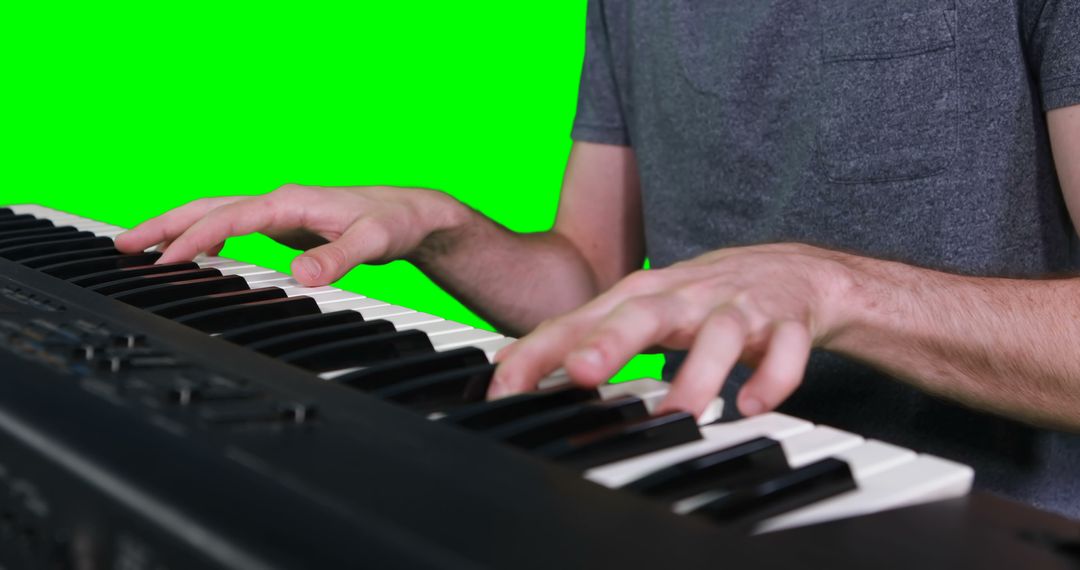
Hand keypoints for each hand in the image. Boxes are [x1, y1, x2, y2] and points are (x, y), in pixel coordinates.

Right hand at [116, 184, 468, 285]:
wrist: (414, 213)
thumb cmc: (395, 222)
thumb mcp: (373, 244)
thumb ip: (337, 259)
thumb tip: (301, 276)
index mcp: (290, 202)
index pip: (229, 218)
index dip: (194, 238)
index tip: (165, 261)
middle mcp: (280, 202)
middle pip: (209, 208)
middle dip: (164, 224)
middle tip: (122, 246)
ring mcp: (280, 212)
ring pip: (217, 214)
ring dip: (178, 228)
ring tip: (141, 248)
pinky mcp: (286, 224)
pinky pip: (234, 227)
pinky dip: (207, 237)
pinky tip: (199, 257)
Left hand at [488, 243, 855, 417]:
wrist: (796, 272)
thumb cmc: (703, 297)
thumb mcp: (641, 308)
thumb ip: (582, 335)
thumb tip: (514, 366)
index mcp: (642, 295)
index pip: (581, 320)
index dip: (541, 353)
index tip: (505, 388)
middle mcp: (684, 297)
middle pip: (644, 313)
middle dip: (611, 341)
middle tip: (581, 372)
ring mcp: (737, 308)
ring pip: (719, 334)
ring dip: (699, 373)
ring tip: (679, 413)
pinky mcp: (786, 324)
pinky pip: (784, 352)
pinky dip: (772, 378)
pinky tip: (752, 406)